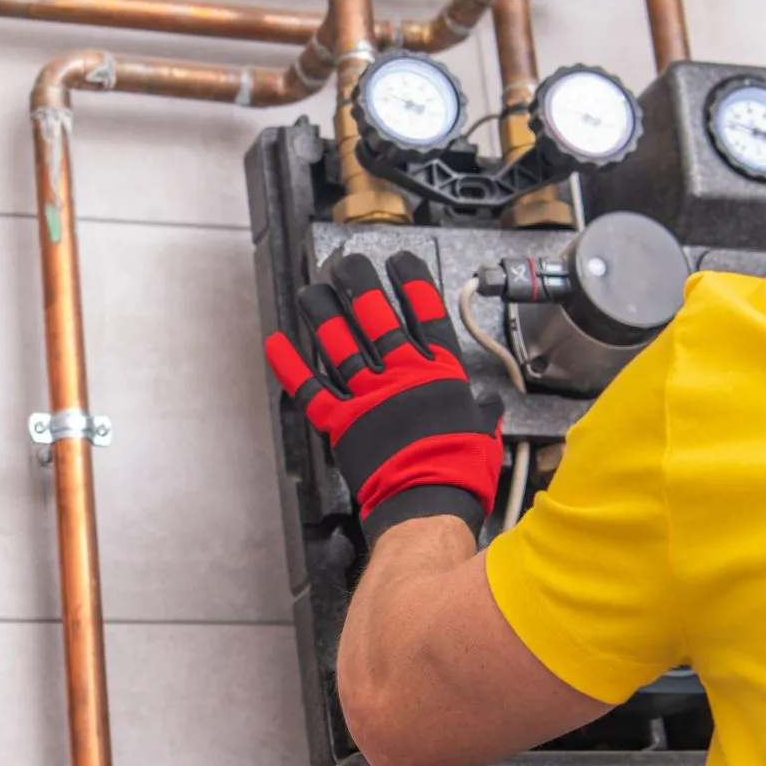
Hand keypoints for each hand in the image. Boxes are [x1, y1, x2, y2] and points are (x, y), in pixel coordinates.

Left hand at [266, 251, 504, 540]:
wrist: (429, 502)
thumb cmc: (460, 471)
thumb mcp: (484, 431)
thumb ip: (481, 411)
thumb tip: (488, 406)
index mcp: (438, 373)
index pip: (425, 314)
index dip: (412, 283)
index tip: (400, 263)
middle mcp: (400, 375)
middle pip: (376, 316)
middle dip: (360, 285)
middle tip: (347, 266)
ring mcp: (368, 396)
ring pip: (339, 343)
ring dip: (323, 313)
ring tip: (313, 291)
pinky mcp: (342, 422)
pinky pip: (310, 389)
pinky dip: (291, 366)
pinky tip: (277, 344)